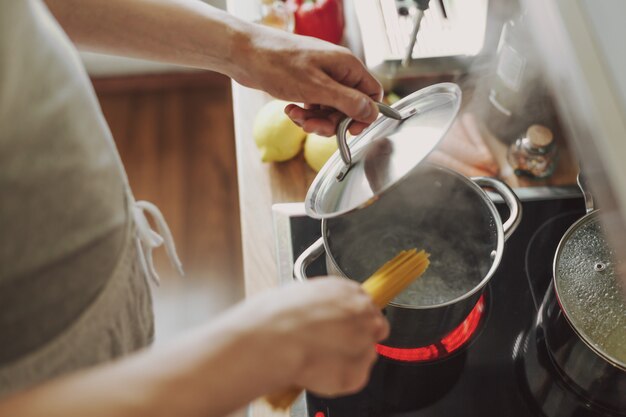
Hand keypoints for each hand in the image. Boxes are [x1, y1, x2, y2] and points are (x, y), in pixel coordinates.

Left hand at [234, 27, 382, 135]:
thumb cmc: (279, 64)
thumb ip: (347, 102)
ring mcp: (321, 77)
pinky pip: (315, 106)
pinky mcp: (306, 84)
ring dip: (315, 120)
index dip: (364, 115)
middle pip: (349, 107)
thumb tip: (372, 114)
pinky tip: (290, 110)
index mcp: (347, 66)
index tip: (350, 130)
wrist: (245, 53)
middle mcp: (337, 70)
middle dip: (331, 122)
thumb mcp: (317, 88)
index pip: (372, 94)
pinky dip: (304, 113)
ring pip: (330, 110)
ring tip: (296, 117)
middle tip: (312, 125)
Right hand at [239, 277, 388, 395]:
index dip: (353, 320)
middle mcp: (363, 315)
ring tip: (316, 357)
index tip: (341, 327)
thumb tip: (322, 312)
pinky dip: (337, 378)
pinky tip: (317, 370)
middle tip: (331, 345)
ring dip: (346, 359)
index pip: (366, 307)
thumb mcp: (303, 293)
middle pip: (374, 329)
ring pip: (364, 356)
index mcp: (349, 292)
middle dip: (356, 338)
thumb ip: (325, 304)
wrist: (272, 340)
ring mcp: (364, 344)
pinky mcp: (357, 373)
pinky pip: (353, 378)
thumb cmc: (277, 315)